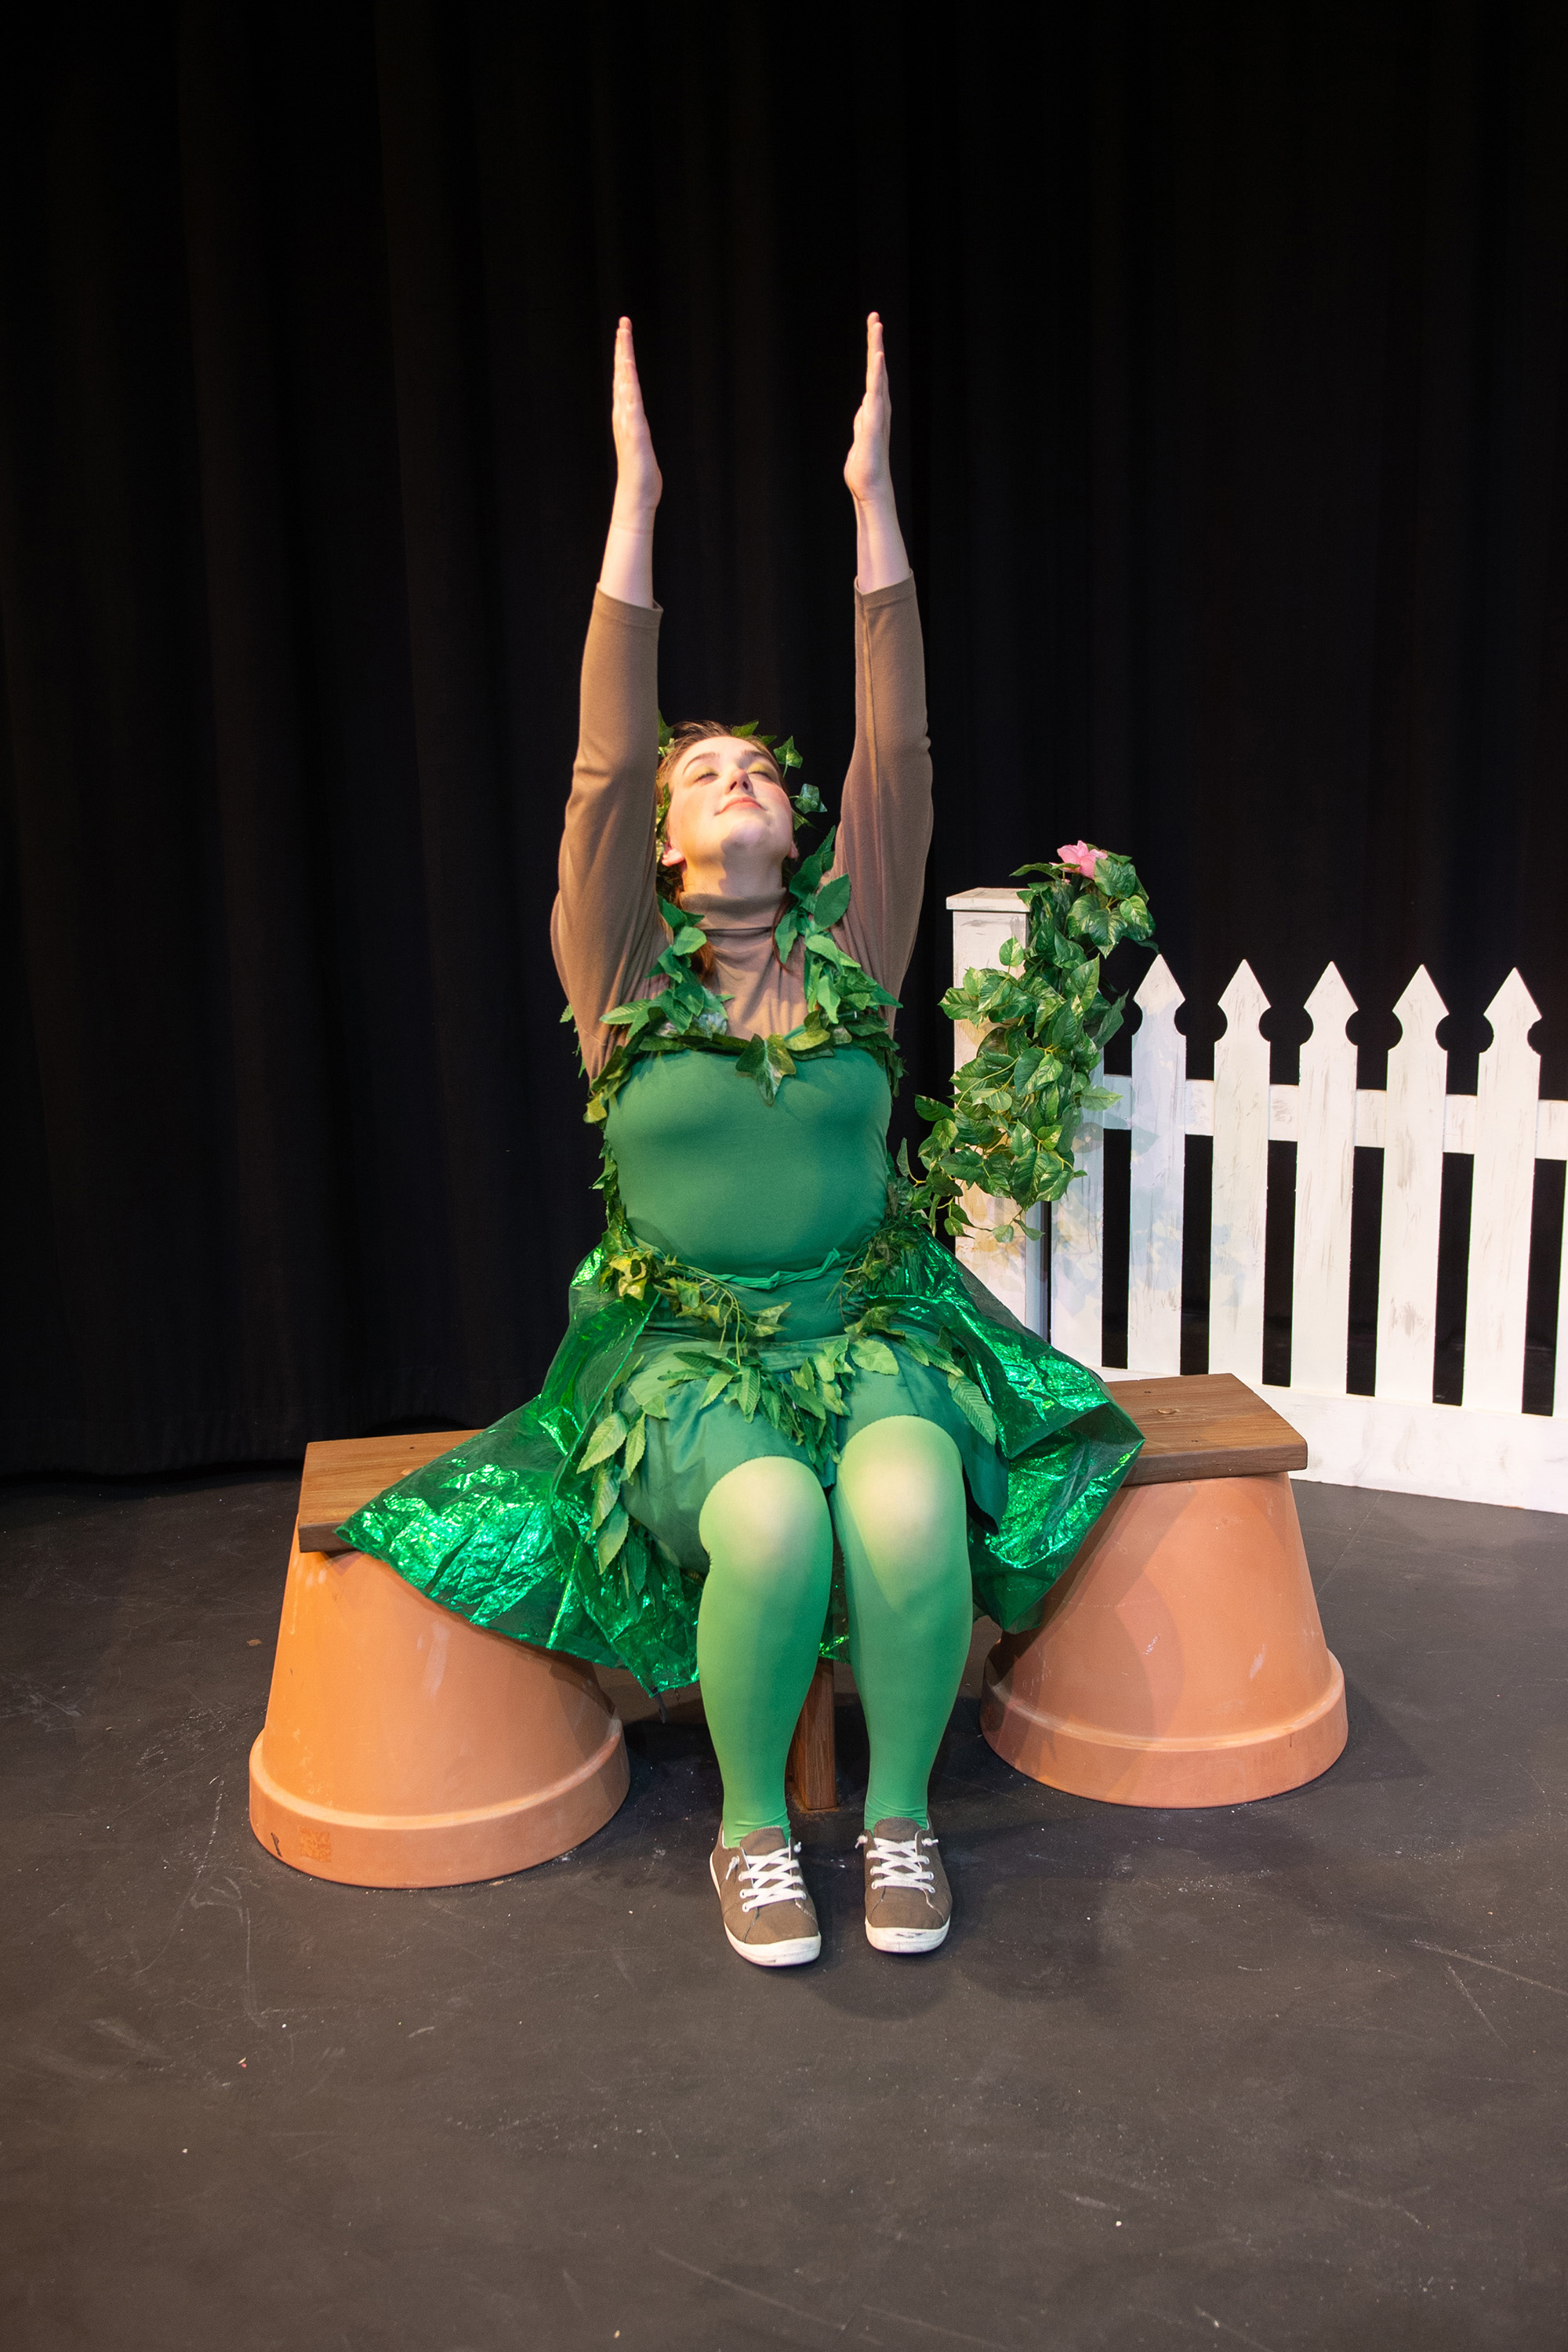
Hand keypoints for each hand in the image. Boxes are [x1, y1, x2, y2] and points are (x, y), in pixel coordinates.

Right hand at [610, 316, 660, 520]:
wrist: (637, 498)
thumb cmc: (642, 476)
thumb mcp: (642, 445)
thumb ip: (639, 431)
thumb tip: (639, 425)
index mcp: (626, 416)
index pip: (624, 380)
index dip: (623, 356)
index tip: (624, 334)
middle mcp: (623, 415)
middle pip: (622, 374)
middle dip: (622, 348)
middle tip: (623, 322)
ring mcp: (628, 422)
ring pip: (625, 383)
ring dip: (624, 358)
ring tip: (623, 335)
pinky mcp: (636, 432)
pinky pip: (632, 403)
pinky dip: (629, 385)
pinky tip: (628, 369)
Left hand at [843, 312, 891, 505]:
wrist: (869, 487)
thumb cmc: (864, 467)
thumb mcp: (859, 437)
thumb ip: (862, 420)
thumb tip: (864, 409)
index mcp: (873, 409)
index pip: (873, 375)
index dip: (873, 352)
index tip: (873, 329)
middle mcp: (879, 407)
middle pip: (877, 369)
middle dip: (875, 342)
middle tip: (874, 317)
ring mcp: (878, 413)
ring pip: (877, 375)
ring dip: (876, 350)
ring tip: (876, 327)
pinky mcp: (874, 422)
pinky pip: (876, 393)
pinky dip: (878, 374)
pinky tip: (878, 357)